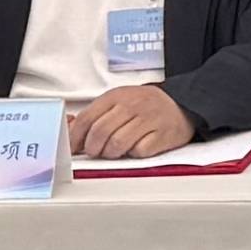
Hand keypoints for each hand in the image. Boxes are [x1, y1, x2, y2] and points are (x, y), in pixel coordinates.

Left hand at [67, 84, 192, 161]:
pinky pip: (139, 151)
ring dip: (111, 153)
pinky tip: (135, 147)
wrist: (182, 104)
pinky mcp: (162, 135)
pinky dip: (134, 153)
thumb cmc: (145, 105)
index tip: (72, 148)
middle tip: (95, 152)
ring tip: (114, 151)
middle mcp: (132, 105)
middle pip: (100, 133)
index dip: (75, 137)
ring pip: (117, 144)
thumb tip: (68, 125)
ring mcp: (148, 120)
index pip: (87, 118)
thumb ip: (94, 115)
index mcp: (117, 96)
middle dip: (92, 148)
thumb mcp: (118, 102)